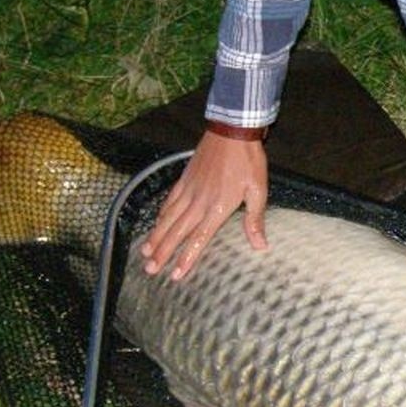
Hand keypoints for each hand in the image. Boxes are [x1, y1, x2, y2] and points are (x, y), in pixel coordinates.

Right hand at [140, 127, 267, 279]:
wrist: (231, 131)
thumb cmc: (248, 162)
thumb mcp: (258, 191)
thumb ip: (254, 220)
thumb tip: (260, 246)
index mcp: (217, 208)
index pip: (198, 239)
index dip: (186, 258)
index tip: (175, 275)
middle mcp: (199, 202)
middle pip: (177, 232)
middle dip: (163, 253)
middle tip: (150, 270)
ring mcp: (188, 190)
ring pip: (168, 218)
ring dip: (156, 237)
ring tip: (145, 253)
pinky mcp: (184, 179)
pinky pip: (169, 201)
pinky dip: (160, 215)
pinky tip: (155, 224)